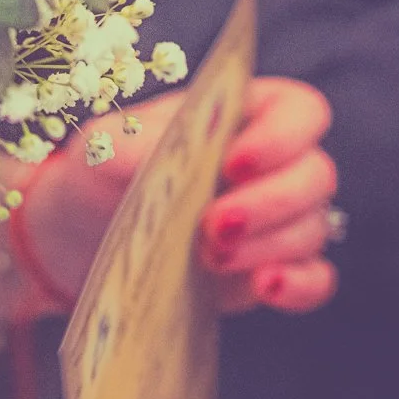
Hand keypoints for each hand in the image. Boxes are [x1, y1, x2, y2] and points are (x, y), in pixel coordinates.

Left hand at [23, 78, 338, 315]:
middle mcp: (272, 164)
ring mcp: (276, 219)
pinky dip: (299, 285)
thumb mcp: (103, 147)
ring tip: (209, 256)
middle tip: (213, 226)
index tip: (234, 163)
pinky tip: (265, 287)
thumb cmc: (102, 173)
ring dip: (269, 245)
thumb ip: (135, 143)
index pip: (299, 112)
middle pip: (316, 175)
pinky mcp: (269, 268)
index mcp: (243, 114)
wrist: (82, 236)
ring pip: (313, 228)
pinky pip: (315, 278)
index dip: (282, 136)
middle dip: (271, 203)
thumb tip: (169, 149)